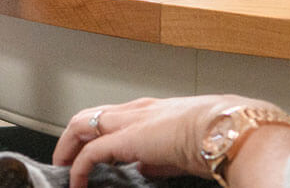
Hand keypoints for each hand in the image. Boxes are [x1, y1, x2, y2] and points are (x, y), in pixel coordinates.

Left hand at [53, 95, 285, 187]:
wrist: (227, 129)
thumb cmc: (216, 136)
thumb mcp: (179, 150)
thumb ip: (158, 158)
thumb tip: (144, 168)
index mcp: (150, 111)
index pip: (111, 117)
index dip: (94, 134)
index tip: (86, 154)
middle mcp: (135, 110)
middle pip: (89, 116)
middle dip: (71, 139)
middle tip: (64, 160)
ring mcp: (129, 120)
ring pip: (82, 125)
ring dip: (67, 148)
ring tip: (63, 169)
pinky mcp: (125, 138)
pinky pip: (90, 152)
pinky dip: (78, 168)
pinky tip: (77, 183)